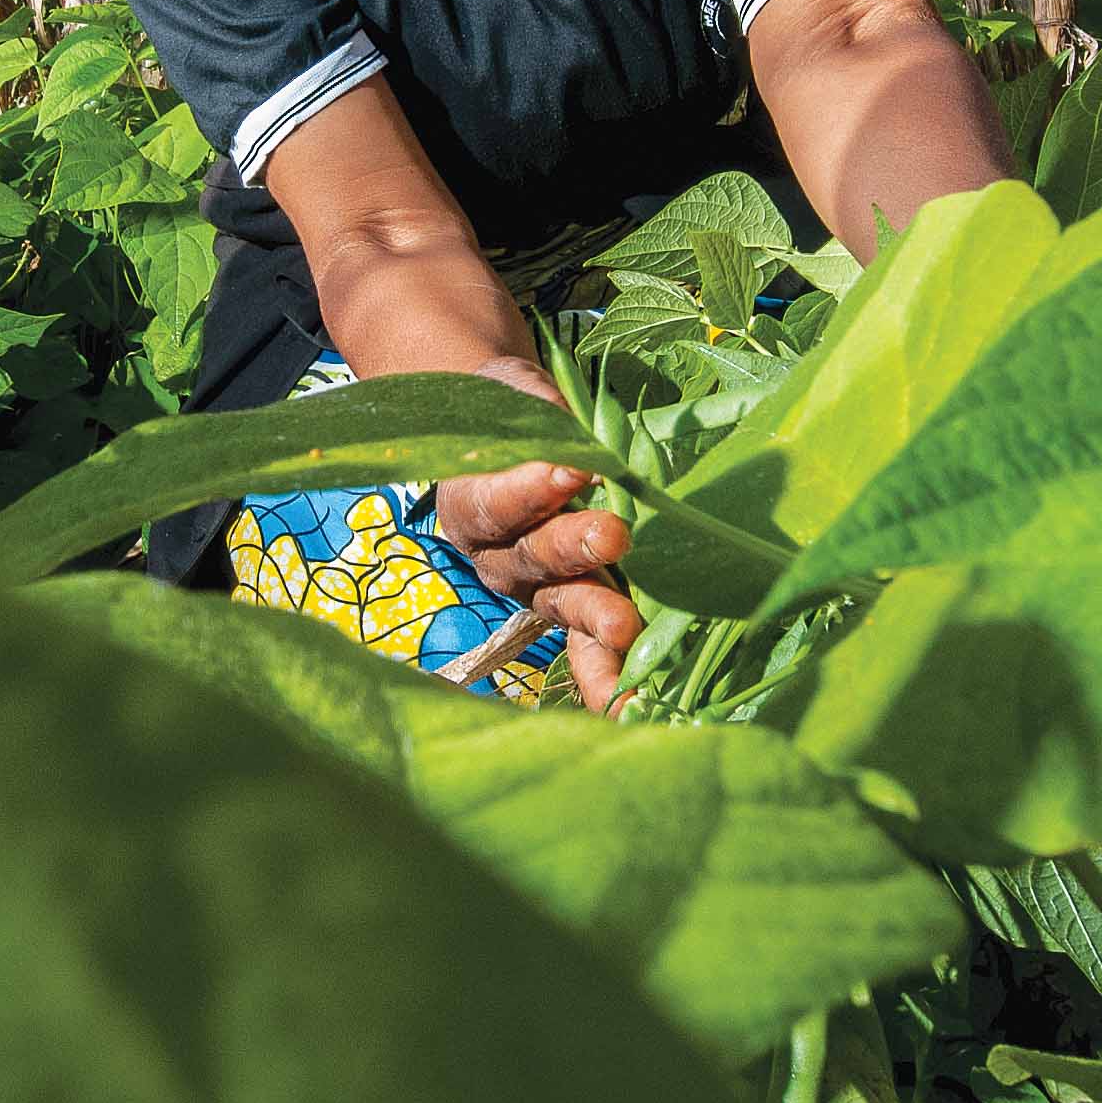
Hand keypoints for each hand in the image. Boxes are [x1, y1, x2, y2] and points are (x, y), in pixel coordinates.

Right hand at [432, 357, 641, 710]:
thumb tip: (573, 433)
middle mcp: (500, 559)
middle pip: (532, 559)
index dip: (528, 488)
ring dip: (598, 616)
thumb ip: (540, 412)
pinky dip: (608, 678)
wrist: (513, 435)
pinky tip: (631, 706)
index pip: (494, 501)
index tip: (569, 467)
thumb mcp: (517, 396)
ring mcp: (539, 591)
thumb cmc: (514, 410)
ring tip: (627, 625)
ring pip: (564, 605)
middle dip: (572, 549)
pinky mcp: (576, 611)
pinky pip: (588, 650)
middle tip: (612, 534)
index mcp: (470, 505)